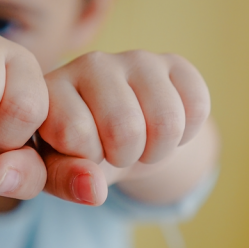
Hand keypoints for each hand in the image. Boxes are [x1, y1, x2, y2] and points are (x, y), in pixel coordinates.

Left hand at [37, 50, 210, 203]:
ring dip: (157, 150)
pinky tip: (161, 127)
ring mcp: (132, 58)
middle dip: (125, 157)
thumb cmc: (75, 154)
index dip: (85, 161)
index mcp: (50, 88)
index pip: (75, 133)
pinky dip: (186, 134)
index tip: (79, 155)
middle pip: (126, 128)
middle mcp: (88, 63)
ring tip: (138, 144)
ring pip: (166, 121)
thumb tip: (93, 189)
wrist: (114, 137)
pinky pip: (197, 106)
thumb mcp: (55, 171)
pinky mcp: (172, 62)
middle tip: (114, 152)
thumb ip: (61, 180)